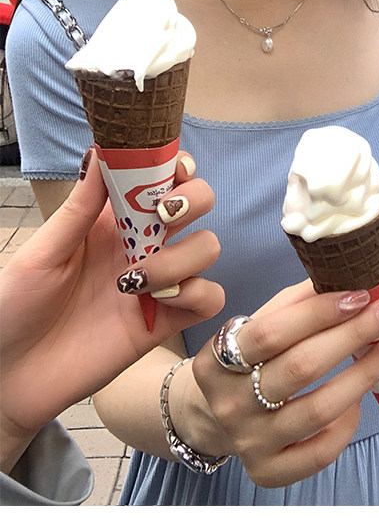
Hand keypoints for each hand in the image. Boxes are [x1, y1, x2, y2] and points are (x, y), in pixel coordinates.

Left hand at [0, 150, 223, 471]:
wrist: (8, 377)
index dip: (175, 164)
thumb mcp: (42, 253)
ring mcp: (158, 282)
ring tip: (136, 281)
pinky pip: (210, 297)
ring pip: (207, 247)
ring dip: (182, 257)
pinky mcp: (165, 321)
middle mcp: (143, 243)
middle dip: (192, 198)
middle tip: (162, 217)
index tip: (170, 169)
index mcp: (112, 218)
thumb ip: (80, 206)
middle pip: (199, 201)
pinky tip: (160, 303)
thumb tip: (102, 150)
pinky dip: (196, 294)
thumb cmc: (14, 308)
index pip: (161, 176)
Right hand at [188, 281, 378, 486]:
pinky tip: (361, 397)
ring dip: (363, 374)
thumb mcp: (257, 325)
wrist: (210, 416)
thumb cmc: (247, 360)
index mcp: (216, 361)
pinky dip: (348, 422)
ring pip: (318, 410)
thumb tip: (345, 279)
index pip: (272, 333)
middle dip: (353, 335)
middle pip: (300, 368)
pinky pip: (321, 451)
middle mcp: (229, 405)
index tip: (360, 295)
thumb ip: (296, 304)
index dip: (319, 313)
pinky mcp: (268, 473)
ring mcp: (249, 442)